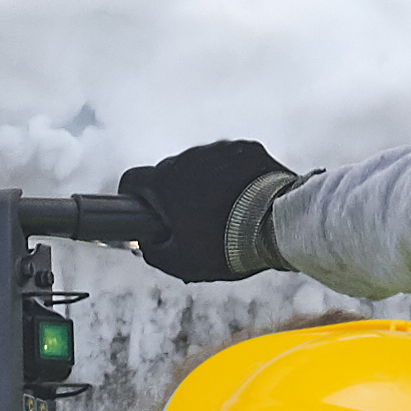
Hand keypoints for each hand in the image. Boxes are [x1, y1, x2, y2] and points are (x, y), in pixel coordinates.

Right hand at [116, 140, 289, 284]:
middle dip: (177, 196)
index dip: (133, 197)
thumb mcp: (181, 262)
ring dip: (207, 185)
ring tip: (227, 214)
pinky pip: (233, 161)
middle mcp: (187, 157)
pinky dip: (235, 176)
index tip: (142, 212)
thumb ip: (153, 252)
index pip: (132, 180)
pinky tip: (247, 200)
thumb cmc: (226, 244)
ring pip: (202, 166)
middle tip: (194, 224)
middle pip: (171, 175)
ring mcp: (219, 149)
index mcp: (165, 180)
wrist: (278, 225)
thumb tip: (145, 243)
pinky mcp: (248, 148)